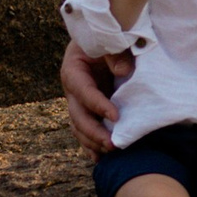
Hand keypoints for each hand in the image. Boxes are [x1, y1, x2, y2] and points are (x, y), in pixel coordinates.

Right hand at [60, 35, 130, 155]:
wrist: (100, 40)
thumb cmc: (105, 38)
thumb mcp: (109, 39)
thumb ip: (116, 53)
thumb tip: (124, 72)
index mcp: (73, 71)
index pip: (83, 92)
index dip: (98, 105)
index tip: (116, 116)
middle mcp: (72, 90)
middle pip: (78, 115)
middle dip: (94, 132)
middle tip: (113, 144)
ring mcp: (77, 102)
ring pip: (79, 127)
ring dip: (92, 142)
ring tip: (110, 152)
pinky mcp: (86, 110)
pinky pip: (84, 130)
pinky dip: (90, 145)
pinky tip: (99, 158)